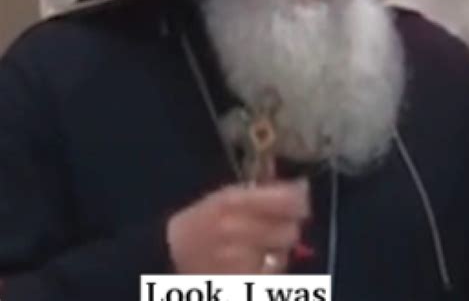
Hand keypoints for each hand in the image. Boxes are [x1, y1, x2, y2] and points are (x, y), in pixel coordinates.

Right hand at [166, 179, 309, 273]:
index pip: (286, 200)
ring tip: (261, 244)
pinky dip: (269, 270)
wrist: (168, 257)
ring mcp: (240, 262)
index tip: (300, 194)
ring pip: (283, 255)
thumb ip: (259, 190)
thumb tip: (298, 185)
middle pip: (290, 230)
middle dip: (289, 225)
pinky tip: (254, 263)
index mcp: (231, 202)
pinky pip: (272, 276)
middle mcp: (238, 231)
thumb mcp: (223, 196)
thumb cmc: (200, 221)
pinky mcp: (242, 284)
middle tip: (280, 221)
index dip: (299, 197)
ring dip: (279, 249)